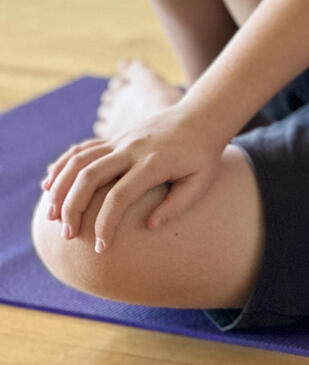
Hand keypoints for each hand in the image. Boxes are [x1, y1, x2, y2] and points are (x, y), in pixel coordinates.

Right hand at [41, 105, 227, 252]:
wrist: (202, 117)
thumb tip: (150, 226)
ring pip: (79, 161)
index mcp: (153, 163)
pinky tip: (49, 184)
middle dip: (72, 207)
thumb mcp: (200, 181)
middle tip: (67, 235)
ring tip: (52, 216)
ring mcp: (121, 141)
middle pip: (90, 176)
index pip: (121, 196)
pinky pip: (82, 149)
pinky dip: (63, 165)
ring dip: (61, 187)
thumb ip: (176, 204)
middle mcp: (132, 150)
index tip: (101, 248)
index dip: (107, 224)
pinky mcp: (116, 138)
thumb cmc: (203, 155)